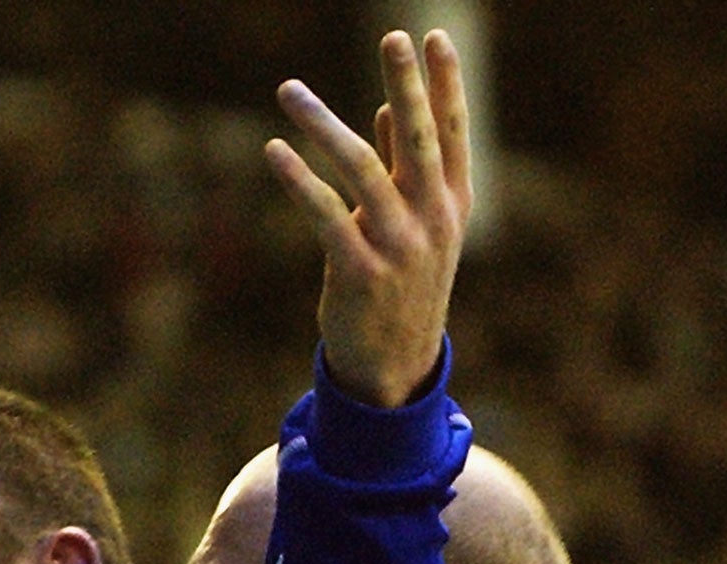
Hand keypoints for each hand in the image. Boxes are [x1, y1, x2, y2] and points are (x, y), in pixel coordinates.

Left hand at [268, 29, 471, 406]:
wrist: (394, 364)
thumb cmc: (402, 285)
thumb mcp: (417, 228)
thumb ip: (402, 168)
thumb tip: (385, 109)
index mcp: (452, 203)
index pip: (452, 131)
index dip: (446, 84)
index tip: (433, 36)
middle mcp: (432, 219)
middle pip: (418, 139)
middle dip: (406, 85)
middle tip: (392, 35)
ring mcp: (398, 247)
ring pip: (361, 169)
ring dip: (322, 124)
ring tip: (290, 90)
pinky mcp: (358, 271)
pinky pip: (325, 215)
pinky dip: (298, 179)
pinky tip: (274, 150)